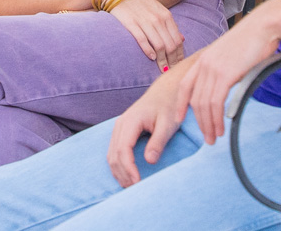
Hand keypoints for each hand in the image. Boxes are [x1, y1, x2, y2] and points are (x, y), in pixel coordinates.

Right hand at [107, 70, 183, 186]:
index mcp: (131, 121)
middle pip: (114, 155)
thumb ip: (158, 141)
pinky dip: (118, 165)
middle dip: (122, 174)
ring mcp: (119, 127)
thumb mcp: (168, 123)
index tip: (137, 183)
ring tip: (131, 187)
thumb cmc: (169, 105)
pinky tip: (127, 176)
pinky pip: (114, 151)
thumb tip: (149, 161)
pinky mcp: (122, 131)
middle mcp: (121, 124)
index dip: (129, 168)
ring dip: (118, 172)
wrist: (166, 90)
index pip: (123, 149)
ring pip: (111, 155)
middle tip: (135, 190)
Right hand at [109, 0, 184, 72]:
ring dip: (162, 60)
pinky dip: (148, 51)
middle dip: (172, 61)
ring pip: (159, 45)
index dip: (179, 55)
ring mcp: (145, 21)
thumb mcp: (159, 10)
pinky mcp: (131, 24)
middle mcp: (157, 18)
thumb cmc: (141, 4)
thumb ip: (170, 25)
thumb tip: (182, 40)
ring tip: (162, 69)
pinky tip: (151, 58)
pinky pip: (143, 40)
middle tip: (171, 71)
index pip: (177, 40)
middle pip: (170, 45)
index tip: (178, 65)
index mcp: (166, 15)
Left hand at [175, 6, 280, 144]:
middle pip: (194, 99)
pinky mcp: (225, 75)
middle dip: (199, 122)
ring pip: (204, 105)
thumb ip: (225, 69)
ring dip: (208, 125)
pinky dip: (216, 119)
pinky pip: (215, 103)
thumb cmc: (254, 39)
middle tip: (206, 138)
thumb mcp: (232, 54)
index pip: (186, 85)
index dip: (181, 103)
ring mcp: (213, 69)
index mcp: (204, 58)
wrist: (264, 26)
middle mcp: (204, 64)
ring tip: (213, 138)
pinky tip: (221, 129)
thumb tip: (227, 85)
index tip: (180, 118)